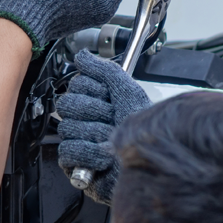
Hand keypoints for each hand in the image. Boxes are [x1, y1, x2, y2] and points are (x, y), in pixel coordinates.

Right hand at [56, 49, 151, 203]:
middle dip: (94, 113)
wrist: (154, 167)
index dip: (94, 91)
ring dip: (94, 135)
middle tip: (111, 120)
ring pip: (67, 127)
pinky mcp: (75, 164)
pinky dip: (88, 154)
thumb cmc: (146, 135)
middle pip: (67, 105)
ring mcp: (78, 141)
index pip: (76, 84)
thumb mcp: (129, 94)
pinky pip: (68, 150)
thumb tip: (82, 55)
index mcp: (96, 102)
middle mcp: (85, 120)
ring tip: (110, 142)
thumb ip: (105, 71)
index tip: (109, 99)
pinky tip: (103, 158)